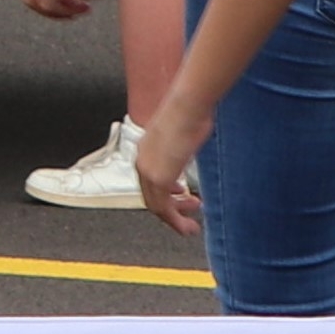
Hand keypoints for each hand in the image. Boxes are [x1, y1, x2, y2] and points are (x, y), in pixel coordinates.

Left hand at [132, 98, 208, 235]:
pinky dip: (175, 220)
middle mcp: (143, 162)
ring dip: (174, 220)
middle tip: (190, 213)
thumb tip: (192, 145)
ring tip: (189, 227)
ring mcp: (149, 172)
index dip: (167, 192)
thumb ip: (183, 145)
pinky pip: (164, 208)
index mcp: (146, 150)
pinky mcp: (159, 179)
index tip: (183, 194)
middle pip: (153, 196)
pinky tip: (188, 225)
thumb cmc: (190, 111)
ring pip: (157, 207)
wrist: (187, 106)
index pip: (151, 181)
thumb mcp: (184, 131)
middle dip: (173, 208)